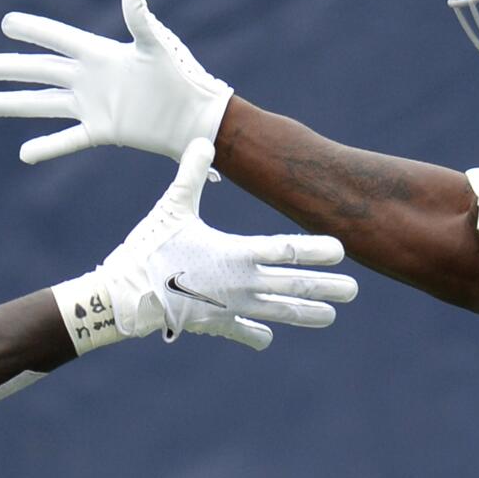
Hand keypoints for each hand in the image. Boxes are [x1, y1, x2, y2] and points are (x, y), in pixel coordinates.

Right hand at [0, 0, 232, 164]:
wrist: (194, 115)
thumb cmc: (180, 75)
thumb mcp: (156, 45)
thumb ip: (139, 19)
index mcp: (100, 53)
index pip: (58, 38)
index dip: (33, 30)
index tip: (6, 22)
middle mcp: (91, 78)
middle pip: (42, 71)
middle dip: (13, 68)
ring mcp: (93, 105)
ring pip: (47, 104)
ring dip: (19, 104)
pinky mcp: (102, 131)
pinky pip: (68, 139)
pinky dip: (47, 147)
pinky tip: (24, 153)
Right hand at [95, 141, 355, 349]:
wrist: (125, 299)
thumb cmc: (149, 249)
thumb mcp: (172, 208)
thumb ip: (190, 174)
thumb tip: (202, 138)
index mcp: (236, 253)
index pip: (286, 250)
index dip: (315, 250)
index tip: (341, 250)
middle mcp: (242, 283)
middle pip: (293, 285)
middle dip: (326, 287)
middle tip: (354, 290)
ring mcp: (231, 306)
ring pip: (278, 312)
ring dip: (306, 314)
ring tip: (331, 316)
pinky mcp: (215, 323)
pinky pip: (241, 330)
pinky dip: (255, 333)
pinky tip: (267, 339)